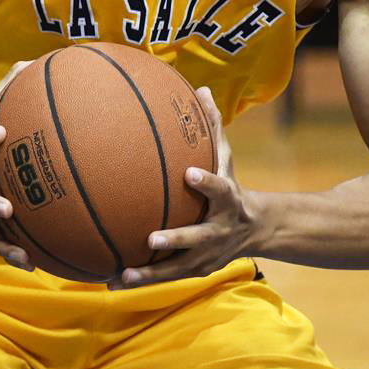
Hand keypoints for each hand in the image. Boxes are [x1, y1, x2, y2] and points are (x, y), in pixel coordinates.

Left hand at [112, 87, 261, 285]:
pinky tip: (110, 281)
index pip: (219, 188)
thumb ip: (212, 126)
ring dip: (151, 273)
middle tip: (152, 238)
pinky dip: (142, 280)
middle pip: (198, 238)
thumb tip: (202, 87)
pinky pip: (166, 278)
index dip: (206, 182)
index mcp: (226, 200)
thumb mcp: (226, 157)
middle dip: (177, 239)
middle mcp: (218, 231)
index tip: (189, 173)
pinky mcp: (196, 271)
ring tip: (122, 275)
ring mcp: (208, 255)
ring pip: (178, 268)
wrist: (257, 230)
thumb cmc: (229, 185)